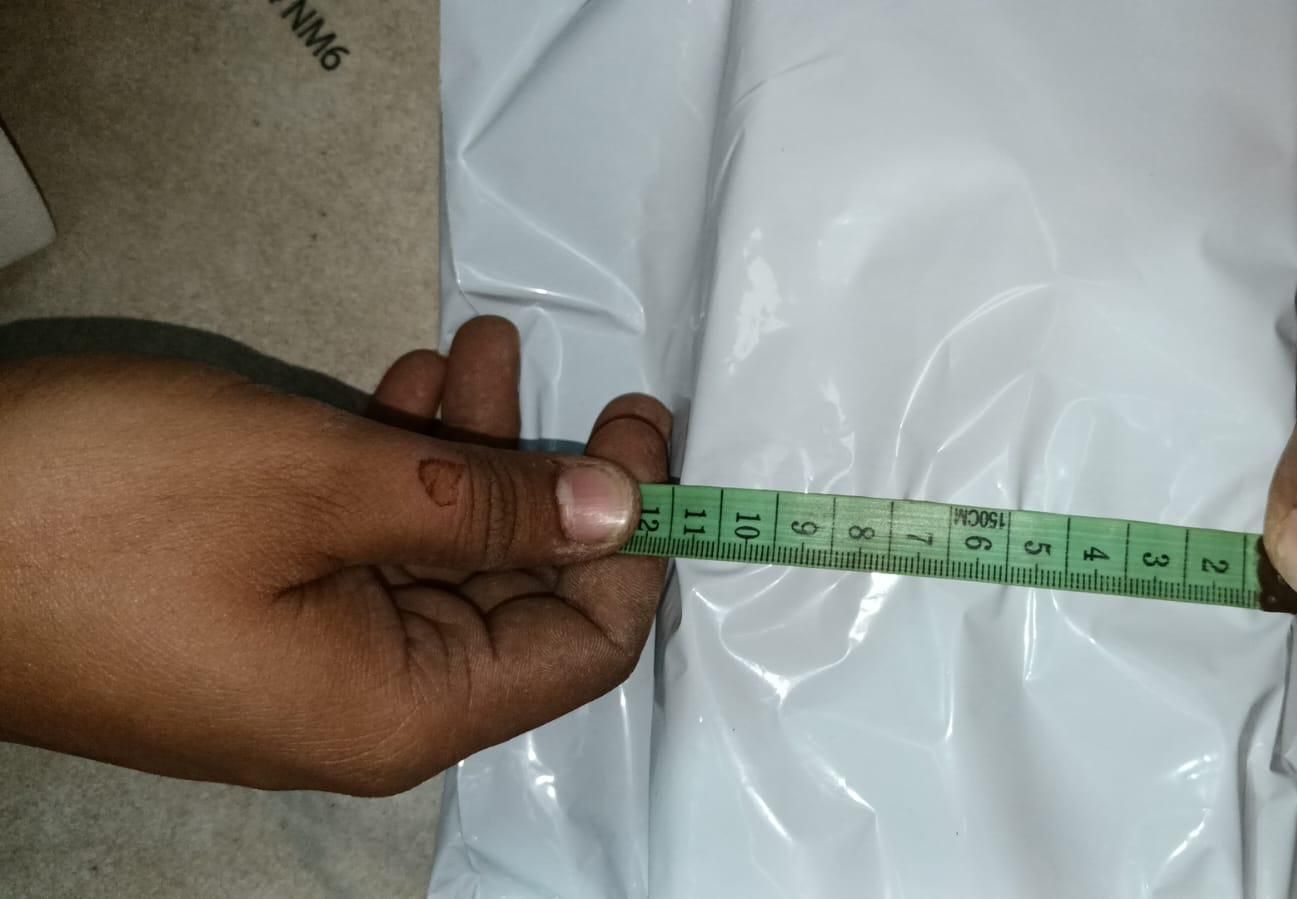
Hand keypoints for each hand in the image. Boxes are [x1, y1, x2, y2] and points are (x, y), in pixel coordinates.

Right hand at [0, 317, 670, 793]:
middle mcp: (369, 702)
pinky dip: (394, 467)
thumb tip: (618, 516)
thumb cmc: (108, 508)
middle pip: (516, 597)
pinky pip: (361, 546)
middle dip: (556, 481)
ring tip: (485, 346)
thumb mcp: (318, 483)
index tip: (649, 437)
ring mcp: (303, 661)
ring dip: (472, 451)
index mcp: (404, 708)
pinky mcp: (251, 613)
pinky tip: (404, 387)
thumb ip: (482, 503)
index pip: (584, 647)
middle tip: (594, 383)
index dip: (635, 544)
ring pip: (437, 555)